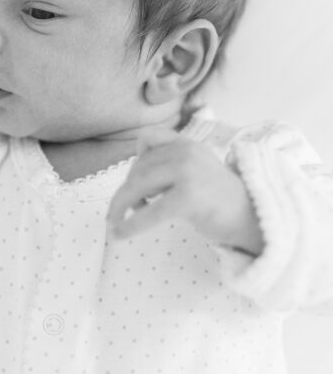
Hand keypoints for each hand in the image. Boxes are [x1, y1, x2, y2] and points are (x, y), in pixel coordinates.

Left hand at [107, 130, 263, 254]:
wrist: (256, 220)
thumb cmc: (221, 202)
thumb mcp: (196, 171)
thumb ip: (169, 166)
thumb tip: (131, 182)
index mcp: (188, 144)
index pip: (147, 139)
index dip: (135, 160)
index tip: (137, 182)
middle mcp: (187, 152)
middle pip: (138, 166)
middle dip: (125, 191)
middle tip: (119, 213)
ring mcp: (188, 173)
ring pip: (137, 185)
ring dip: (121, 206)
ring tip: (117, 223)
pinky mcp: (188, 198)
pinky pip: (148, 212)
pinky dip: (129, 225)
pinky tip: (119, 234)